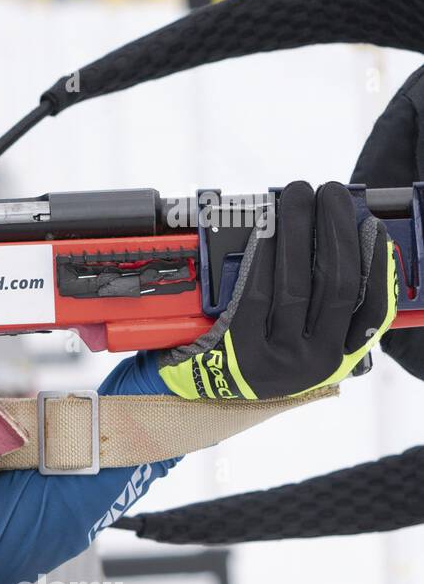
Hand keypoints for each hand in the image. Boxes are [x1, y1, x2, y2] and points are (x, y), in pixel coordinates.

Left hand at [159, 181, 396, 398]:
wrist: (206, 390)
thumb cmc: (260, 353)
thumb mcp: (302, 341)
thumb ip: (324, 306)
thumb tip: (341, 239)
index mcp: (337, 357)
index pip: (372, 309)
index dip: (377, 264)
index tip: (371, 225)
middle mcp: (313, 361)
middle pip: (334, 284)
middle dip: (336, 229)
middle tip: (331, 193)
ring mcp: (277, 358)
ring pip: (295, 283)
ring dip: (299, 230)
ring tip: (298, 196)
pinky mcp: (240, 349)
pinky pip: (257, 292)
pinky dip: (265, 254)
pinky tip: (268, 227)